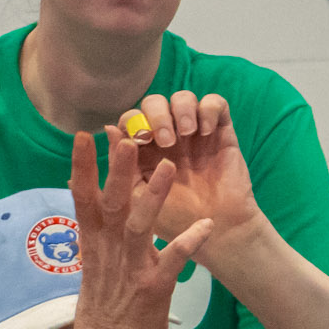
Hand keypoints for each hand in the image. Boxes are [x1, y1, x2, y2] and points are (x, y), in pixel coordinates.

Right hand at [67, 131, 210, 328]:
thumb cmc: (104, 308)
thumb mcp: (95, 265)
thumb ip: (100, 234)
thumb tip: (98, 204)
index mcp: (93, 244)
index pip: (82, 198)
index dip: (82, 166)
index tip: (82, 135)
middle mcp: (108, 251)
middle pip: (110, 203)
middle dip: (117, 169)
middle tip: (125, 135)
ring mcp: (131, 269)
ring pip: (139, 225)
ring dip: (153, 195)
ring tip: (168, 166)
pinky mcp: (153, 288)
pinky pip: (173, 261)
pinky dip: (189, 242)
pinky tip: (206, 225)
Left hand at [115, 93, 259, 246]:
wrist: (218, 230)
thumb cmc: (176, 217)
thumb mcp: (140, 196)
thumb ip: (122, 164)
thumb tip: (108, 128)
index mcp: (144, 150)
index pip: (131, 119)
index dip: (132, 122)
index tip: (139, 141)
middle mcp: (168, 136)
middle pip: (155, 103)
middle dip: (156, 115)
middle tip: (165, 140)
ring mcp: (195, 132)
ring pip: (182, 98)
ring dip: (181, 109)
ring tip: (187, 133)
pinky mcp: (220, 131)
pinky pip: (215, 103)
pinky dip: (208, 109)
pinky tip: (205, 131)